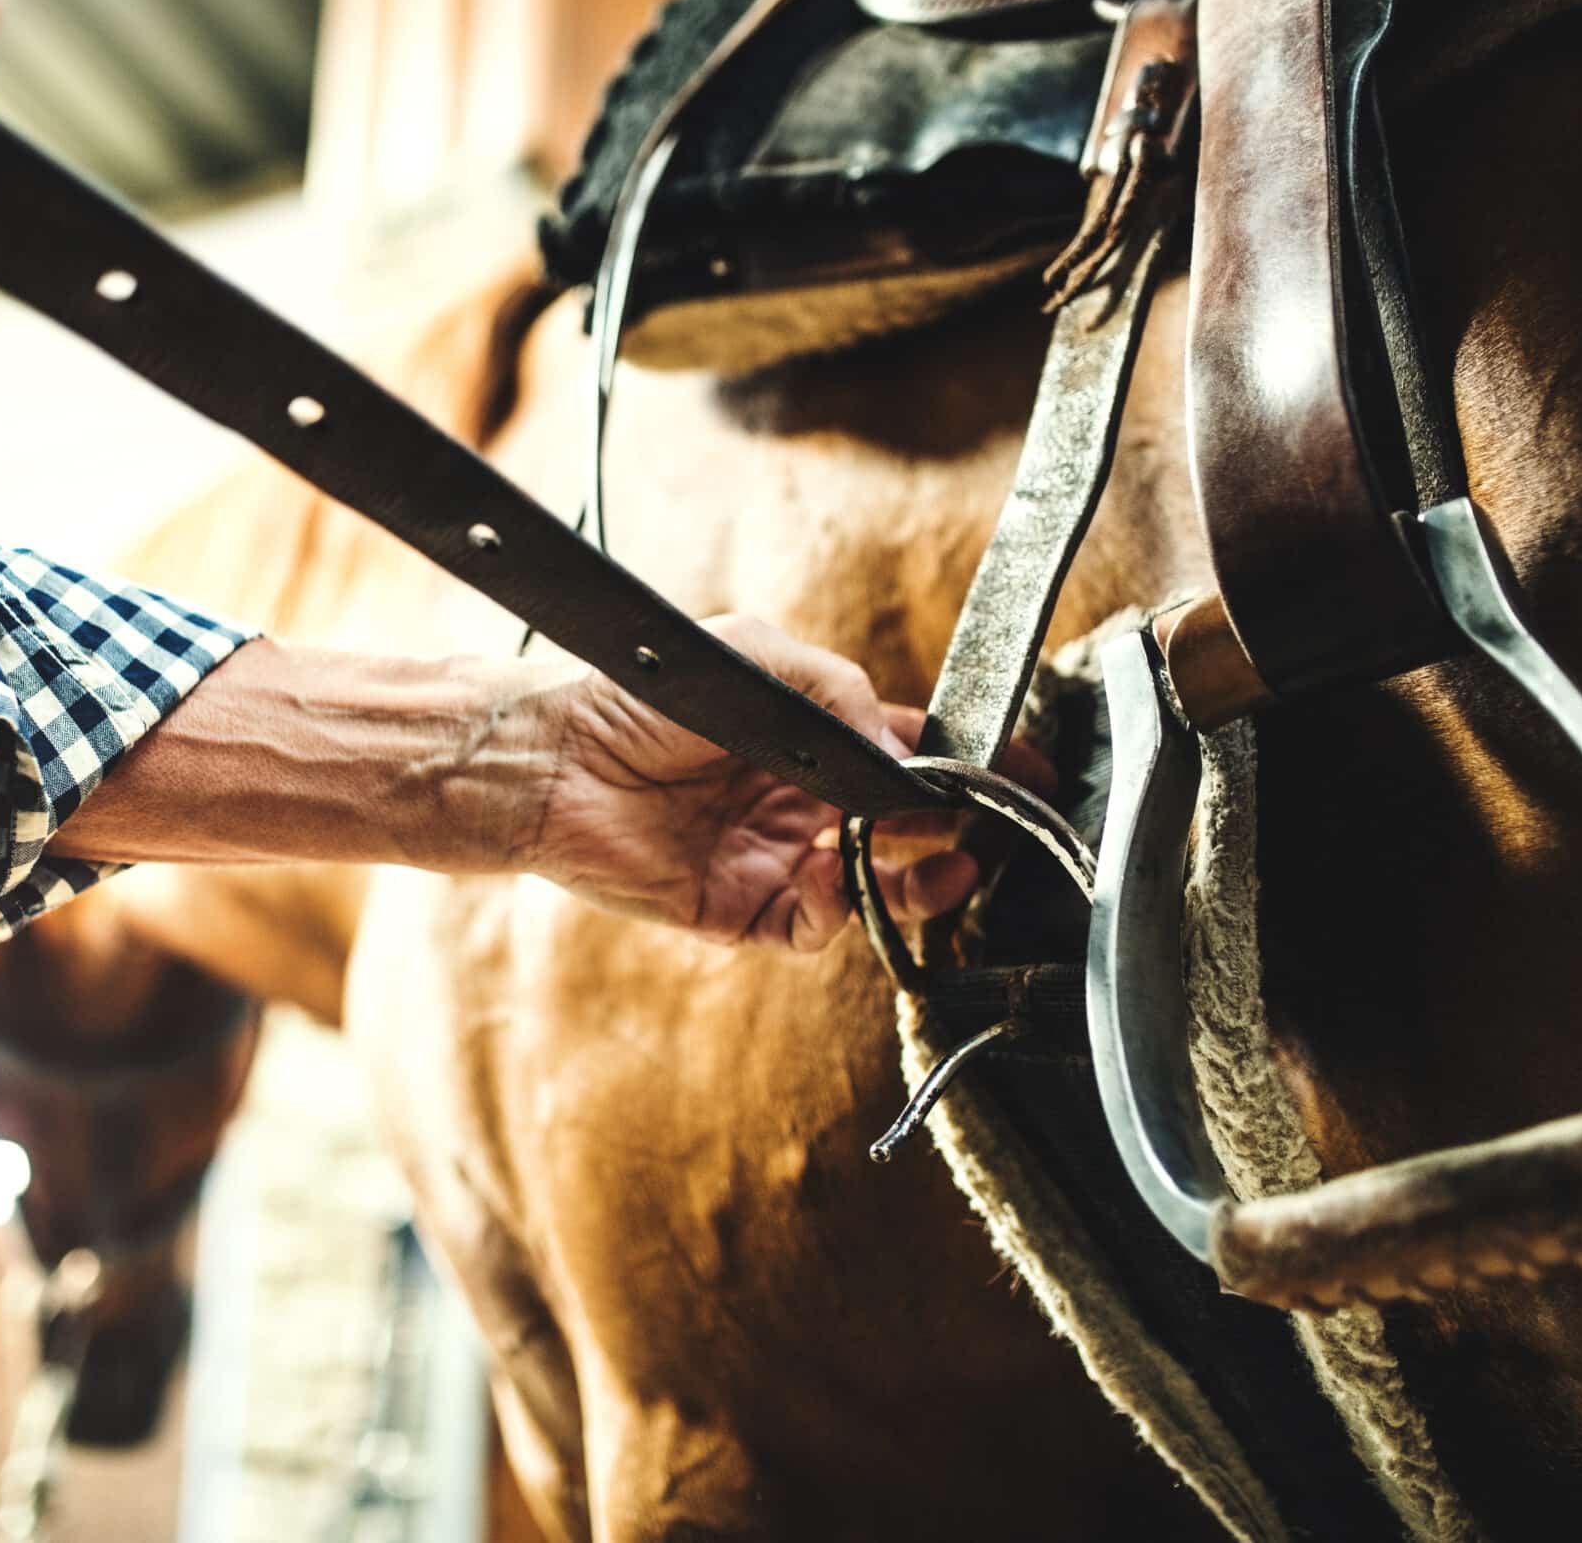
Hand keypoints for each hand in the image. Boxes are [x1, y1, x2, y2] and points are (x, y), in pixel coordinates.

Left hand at [524, 617, 989, 951]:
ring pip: (874, 887)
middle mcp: (801, 800)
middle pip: (907, 826)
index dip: (968, 767)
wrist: (558, 757)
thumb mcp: (760, 657)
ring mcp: (774, 857)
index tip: (1023, 774)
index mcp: (811, 737)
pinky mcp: (739, 909)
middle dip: (962, 831)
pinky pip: (813, 924)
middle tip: (1003, 831)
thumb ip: (840, 691)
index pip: (908, 755)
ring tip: (953, 869)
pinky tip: (836, 875)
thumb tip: (898, 742)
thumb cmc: (646, 691)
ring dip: (922, 882)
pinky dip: (840, 909)